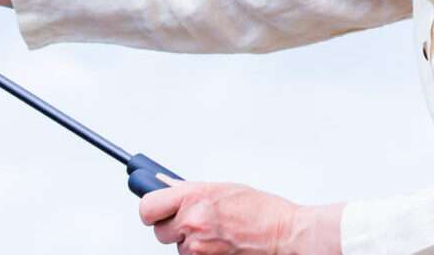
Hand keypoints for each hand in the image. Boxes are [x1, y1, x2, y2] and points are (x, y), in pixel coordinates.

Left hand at [138, 178, 341, 254]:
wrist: (285, 234)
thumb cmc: (261, 210)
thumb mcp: (222, 189)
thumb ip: (189, 190)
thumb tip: (164, 185)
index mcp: (194, 196)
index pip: (148, 207)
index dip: (151, 209)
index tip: (156, 210)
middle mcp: (192, 221)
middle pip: (159, 231)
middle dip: (173, 227)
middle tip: (193, 222)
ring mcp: (198, 246)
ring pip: (178, 247)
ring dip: (190, 243)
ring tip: (216, 234)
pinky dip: (201, 254)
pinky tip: (220, 245)